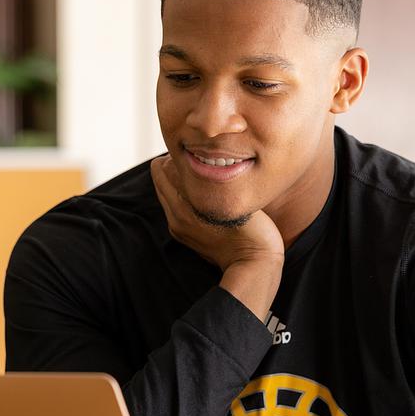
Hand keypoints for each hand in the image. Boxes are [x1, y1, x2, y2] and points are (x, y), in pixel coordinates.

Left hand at [151, 156, 283, 320]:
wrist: (253, 266)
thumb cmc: (252, 230)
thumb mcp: (233, 198)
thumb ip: (211, 178)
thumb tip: (196, 158)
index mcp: (184, 205)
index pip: (164, 166)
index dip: (181, 153)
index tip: (200, 150)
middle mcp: (175, 215)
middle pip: (161, 175)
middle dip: (176, 164)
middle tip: (201, 159)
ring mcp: (177, 226)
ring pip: (166, 189)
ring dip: (179, 179)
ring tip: (204, 175)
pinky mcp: (182, 234)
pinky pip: (174, 204)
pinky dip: (183, 193)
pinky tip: (205, 194)